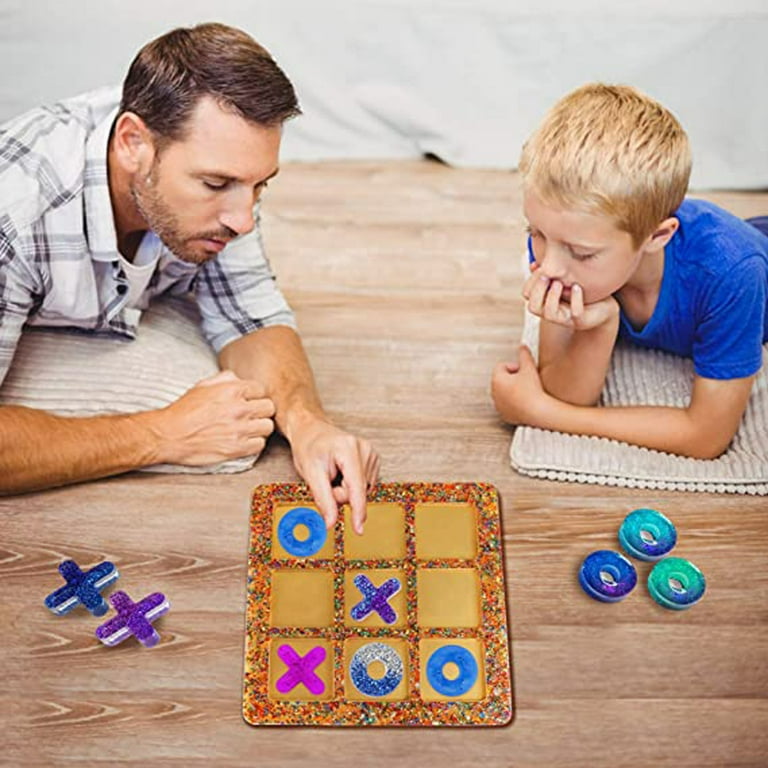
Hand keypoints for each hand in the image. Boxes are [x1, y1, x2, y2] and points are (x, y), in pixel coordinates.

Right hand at [151, 370, 274, 464]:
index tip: (248, 401)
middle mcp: (239, 409)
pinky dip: (254, 443)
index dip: (255, 396)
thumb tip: (240, 379)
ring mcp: (239, 430)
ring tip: (248, 428)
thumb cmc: (184, 410)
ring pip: (267, 427)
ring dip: (259, 427)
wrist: (169, 435)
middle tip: (251, 415)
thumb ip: (225, 378)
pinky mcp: (236, 448)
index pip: (261, 389)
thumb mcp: (203, 385)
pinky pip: (260, 444)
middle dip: (261, 411)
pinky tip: (243, 440)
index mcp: (232, 390)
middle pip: (269, 408)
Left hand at [288, 417, 379, 534]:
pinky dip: (350, 485)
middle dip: (339, 494)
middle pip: (357, 492)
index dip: (357, 511)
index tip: (359, 529)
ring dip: (345, 490)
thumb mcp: (310, 473)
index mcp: (349, 449)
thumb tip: (331, 523)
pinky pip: (363, 486)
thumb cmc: (308, 447)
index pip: (356, 487)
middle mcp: (365, 449)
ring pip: (361, 491)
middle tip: (325, 480)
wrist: (312, 430)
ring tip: (334, 473)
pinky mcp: (373, 460)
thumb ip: (323, 499)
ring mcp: (371, 453)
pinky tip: (342, 473)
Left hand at [491, 345, 549, 425]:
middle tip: (526, 381)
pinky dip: (514, 402)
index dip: (514, 367)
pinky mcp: (504, 415)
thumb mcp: (529, 368)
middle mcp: (494, 393)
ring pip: (504, 392)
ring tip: (526, 392)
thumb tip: (522, 346)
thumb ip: (524, 355)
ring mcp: (498, 405)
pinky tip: (525, 402)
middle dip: (513, 378)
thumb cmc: (533, 390)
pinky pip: (507, 405)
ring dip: (513, 390)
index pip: (501, 366)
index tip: (524, 372)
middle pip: (502, 379)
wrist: (538, 412)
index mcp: (497, 380)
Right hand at [523, 264, 618, 330]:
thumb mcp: (563, 279)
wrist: (603, 306)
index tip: (542, 267)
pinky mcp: (581, 320)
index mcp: (544, 301)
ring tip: (560, 282)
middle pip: (533, 306)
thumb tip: (534, 264)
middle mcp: (551, 312)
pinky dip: (575, 299)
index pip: (526, 294)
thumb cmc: (580, 291)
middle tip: (548, 275)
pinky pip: (575, 312)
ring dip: (552, 296)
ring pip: (549, 313)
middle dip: (538, 290)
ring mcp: (566, 318)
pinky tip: (577, 287)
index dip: (532, 281)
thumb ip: (549, 273)